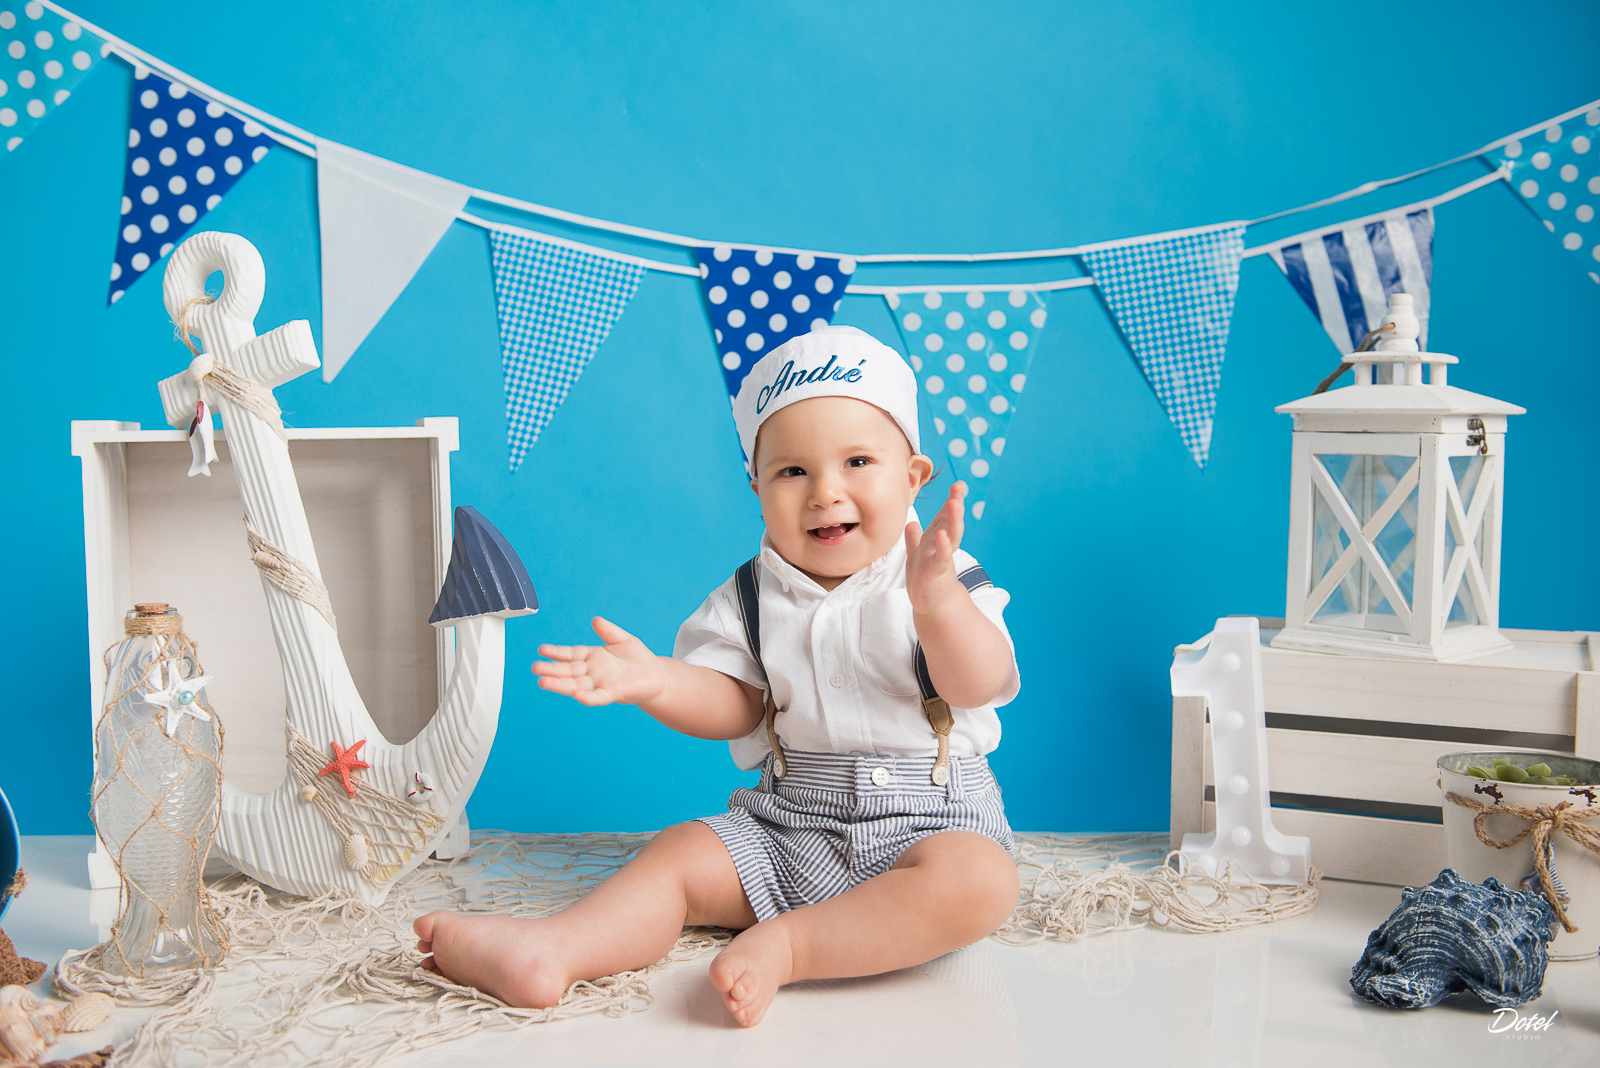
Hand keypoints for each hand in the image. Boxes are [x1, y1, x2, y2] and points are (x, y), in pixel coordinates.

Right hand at [532, 617, 667, 706]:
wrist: (655, 675)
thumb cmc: (638, 658)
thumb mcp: (623, 639)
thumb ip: (609, 631)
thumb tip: (596, 619)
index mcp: (592, 657)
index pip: (570, 654)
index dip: (556, 652)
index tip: (541, 650)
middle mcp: (592, 672)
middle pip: (568, 671)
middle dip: (552, 670)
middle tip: (535, 668)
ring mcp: (600, 684)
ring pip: (576, 685)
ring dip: (560, 684)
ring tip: (543, 683)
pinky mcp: (613, 693)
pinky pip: (597, 696)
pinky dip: (587, 696)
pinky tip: (576, 694)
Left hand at [904, 481, 966, 616]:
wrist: (930, 604)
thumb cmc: (925, 579)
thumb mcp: (917, 554)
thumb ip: (915, 539)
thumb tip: (911, 523)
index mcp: (935, 538)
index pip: (944, 516)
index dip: (950, 501)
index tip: (958, 484)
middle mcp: (941, 545)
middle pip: (949, 521)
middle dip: (955, 504)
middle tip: (959, 487)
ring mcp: (940, 557)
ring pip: (949, 535)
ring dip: (953, 520)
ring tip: (955, 503)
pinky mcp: (937, 572)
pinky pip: (941, 557)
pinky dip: (942, 546)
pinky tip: (942, 535)